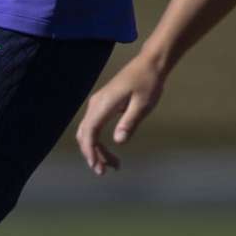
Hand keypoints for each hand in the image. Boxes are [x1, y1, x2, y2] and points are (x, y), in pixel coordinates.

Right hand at [76, 56, 165, 175]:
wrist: (149, 64)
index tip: (97, 166)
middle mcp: (96, 103)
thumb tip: (118, 141)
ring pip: (89, 132)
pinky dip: (99, 141)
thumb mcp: (143, 104)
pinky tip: (110, 151)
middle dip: (93, 154)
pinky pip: (94, 126)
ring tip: (113, 165)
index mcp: (105, 103)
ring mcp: (98, 103)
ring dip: (97, 150)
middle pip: (86, 134)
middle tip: (106, 171)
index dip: (91, 151)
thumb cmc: (148, 82)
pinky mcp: (103, 105)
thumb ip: (130, 122)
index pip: (90, 132)